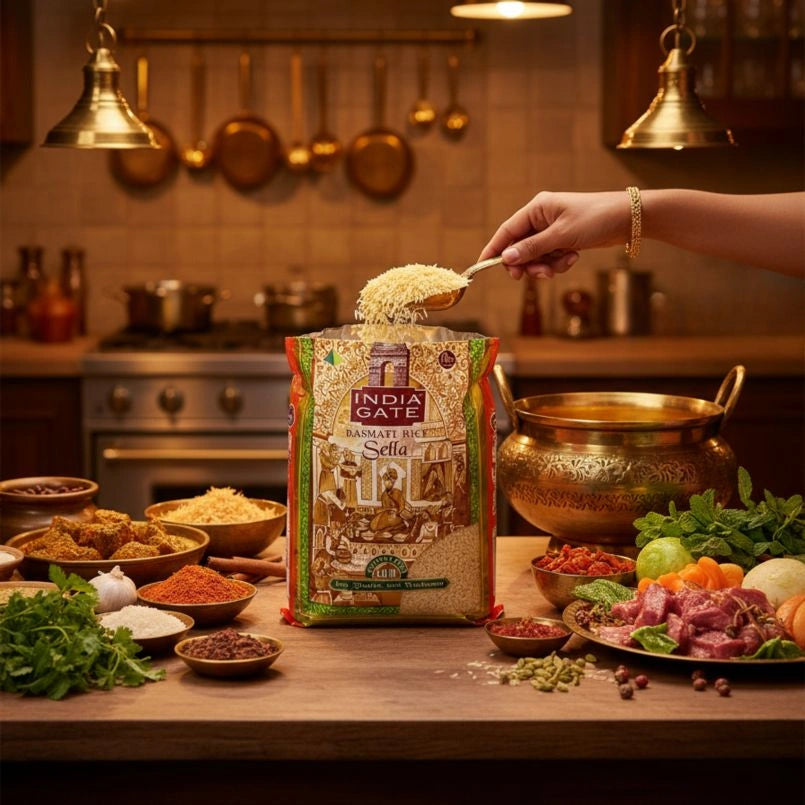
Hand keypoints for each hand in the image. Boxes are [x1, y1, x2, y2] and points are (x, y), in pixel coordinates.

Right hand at [479, 190, 631, 278]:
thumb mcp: (561, 236)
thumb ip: (532, 248)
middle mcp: (541, 218)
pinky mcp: (563, 240)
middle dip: (528, 264)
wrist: (627, 219)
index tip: (483, 265)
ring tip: (563, 265)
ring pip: (536, 256)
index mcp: (537, 209)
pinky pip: (550, 258)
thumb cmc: (595, 219)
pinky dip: (559, 263)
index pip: (507, 231)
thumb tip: (506, 258)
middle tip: (538, 275)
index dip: (494, 248)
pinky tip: (573, 258)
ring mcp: (552, 230)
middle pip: (520, 248)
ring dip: (546, 265)